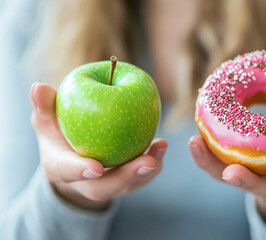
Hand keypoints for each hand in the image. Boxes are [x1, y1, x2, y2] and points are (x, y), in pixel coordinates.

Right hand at [31, 82, 166, 210]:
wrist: (75, 155)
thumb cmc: (59, 133)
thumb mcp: (47, 120)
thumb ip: (45, 107)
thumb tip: (38, 87)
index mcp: (60, 168)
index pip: (67, 171)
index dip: (80, 171)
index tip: (96, 168)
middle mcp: (84, 182)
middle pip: (104, 188)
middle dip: (126, 176)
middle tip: (147, 162)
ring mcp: (107, 184)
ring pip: (128, 185)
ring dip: (147, 170)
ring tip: (161, 148)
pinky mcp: (125, 181)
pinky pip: (141, 178)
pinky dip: (154, 163)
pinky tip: (161, 146)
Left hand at [189, 75, 265, 227]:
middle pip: (259, 186)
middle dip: (243, 180)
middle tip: (229, 172)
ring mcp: (259, 177)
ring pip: (232, 177)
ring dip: (212, 165)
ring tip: (195, 144)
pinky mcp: (242, 168)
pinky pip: (221, 165)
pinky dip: (207, 156)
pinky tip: (195, 140)